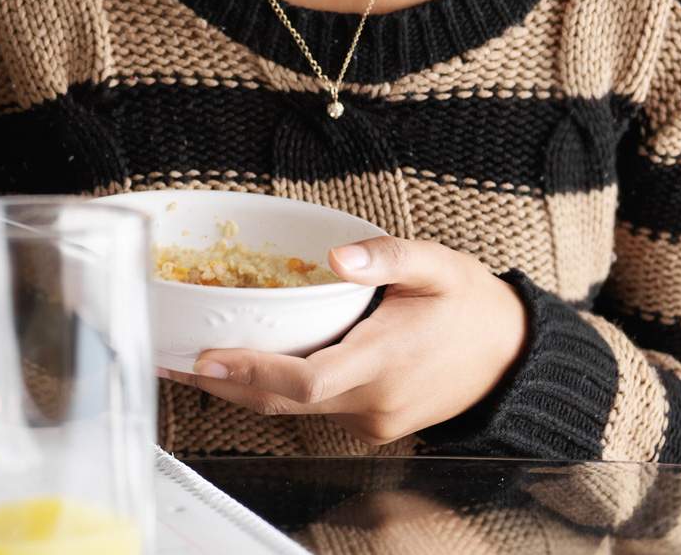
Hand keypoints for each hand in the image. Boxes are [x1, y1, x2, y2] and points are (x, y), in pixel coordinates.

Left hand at [162, 236, 527, 444]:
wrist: (512, 358)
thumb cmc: (471, 305)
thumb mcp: (437, 264)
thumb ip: (387, 256)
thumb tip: (337, 256)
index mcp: (386, 358)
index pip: (307, 379)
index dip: (252, 372)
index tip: (205, 357)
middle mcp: (373, 399)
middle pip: (282, 401)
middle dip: (223, 382)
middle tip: (168, 356)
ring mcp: (372, 420)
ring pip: (293, 410)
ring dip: (242, 388)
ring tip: (188, 360)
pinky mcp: (371, 425)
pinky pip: (313, 409)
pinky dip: (277, 389)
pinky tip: (245, 366)